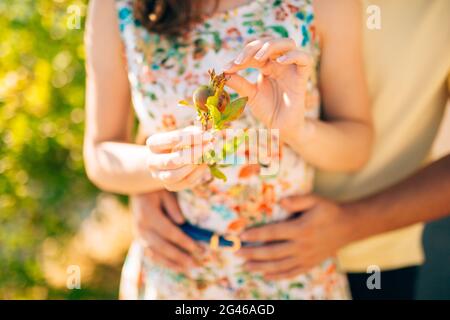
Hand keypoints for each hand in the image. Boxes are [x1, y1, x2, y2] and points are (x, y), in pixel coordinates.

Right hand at [131, 190, 203, 272]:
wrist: (137, 188)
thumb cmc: (156, 188)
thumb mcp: (166, 192)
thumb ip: (173, 206)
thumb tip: (181, 223)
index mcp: (148, 215)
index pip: (169, 232)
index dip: (184, 241)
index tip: (198, 248)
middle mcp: (141, 228)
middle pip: (162, 246)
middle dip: (180, 256)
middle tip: (196, 263)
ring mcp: (138, 235)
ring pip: (156, 254)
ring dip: (173, 263)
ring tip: (189, 268)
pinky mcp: (140, 239)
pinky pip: (151, 254)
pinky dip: (164, 262)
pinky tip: (177, 267)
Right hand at [146, 126, 212, 190]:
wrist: (169, 160)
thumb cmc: (178, 143)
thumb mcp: (184, 134)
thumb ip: (194, 133)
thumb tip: (207, 137)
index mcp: (153, 144)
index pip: (170, 140)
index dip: (190, 138)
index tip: (207, 135)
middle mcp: (152, 162)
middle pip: (171, 161)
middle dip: (193, 153)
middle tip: (209, 146)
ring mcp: (160, 176)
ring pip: (175, 175)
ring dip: (194, 165)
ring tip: (207, 155)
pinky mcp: (171, 186)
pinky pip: (185, 182)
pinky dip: (198, 173)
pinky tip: (205, 164)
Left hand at [224, 37, 311, 142]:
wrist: (281, 128)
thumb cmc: (267, 110)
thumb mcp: (249, 95)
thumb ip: (238, 83)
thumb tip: (222, 72)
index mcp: (267, 65)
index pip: (254, 52)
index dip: (240, 57)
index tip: (226, 68)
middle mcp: (280, 63)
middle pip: (269, 42)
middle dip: (253, 48)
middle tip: (239, 62)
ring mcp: (292, 68)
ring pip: (288, 43)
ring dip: (271, 46)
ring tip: (258, 59)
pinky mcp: (302, 77)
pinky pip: (304, 58)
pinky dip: (293, 56)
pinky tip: (280, 61)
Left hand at [237, 194, 355, 279]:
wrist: (349, 226)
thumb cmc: (329, 210)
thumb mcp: (315, 200)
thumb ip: (297, 200)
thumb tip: (281, 201)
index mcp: (301, 229)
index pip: (273, 233)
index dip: (256, 235)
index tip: (241, 235)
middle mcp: (302, 246)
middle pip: (272, 252)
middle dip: (252, 253)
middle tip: (237, 252)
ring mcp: (306, 257)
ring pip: (279, 265)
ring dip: (261, 266)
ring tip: (246, 265)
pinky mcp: (310, 264)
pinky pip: (291, 272)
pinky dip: (277, 275)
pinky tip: (265, 274)